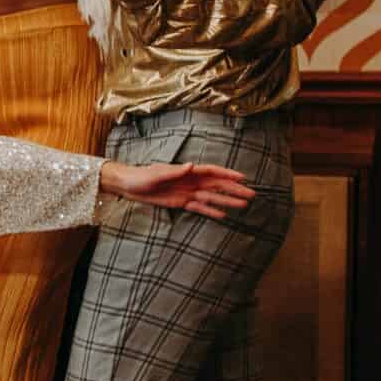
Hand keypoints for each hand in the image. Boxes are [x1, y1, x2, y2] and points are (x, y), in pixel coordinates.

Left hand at [100, 160, 256, 219]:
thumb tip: (192, 166)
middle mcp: (190, 181)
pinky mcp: (181, 203)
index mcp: (187, 171)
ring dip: (227, 201)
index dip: (228, 175)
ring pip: (212, 197)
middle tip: (251, 195)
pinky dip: (211, 210)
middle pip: (217, 186)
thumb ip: (175, 171)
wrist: (129, 186)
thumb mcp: (157, 173)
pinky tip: (224, 214)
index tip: (243, 178)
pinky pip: (199, 207)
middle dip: (234, 190)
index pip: (212, 172)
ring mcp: (187, 192)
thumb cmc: (142, 176)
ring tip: (244, 205)